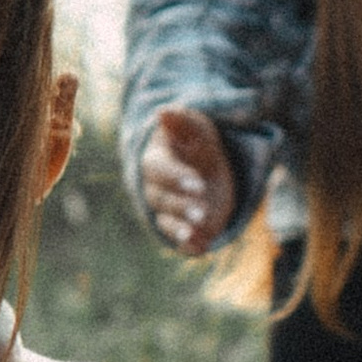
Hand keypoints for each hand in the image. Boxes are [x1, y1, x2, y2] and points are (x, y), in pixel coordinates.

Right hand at [140, 106, 237, 255]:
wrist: (206, 168)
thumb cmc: (196, 143)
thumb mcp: (196, 128)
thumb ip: (182, 123)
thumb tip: (163, 113)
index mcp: (156, 160)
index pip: (158, 170)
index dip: (176, 178)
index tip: (198, 184)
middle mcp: (156, 189)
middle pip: (161, 199)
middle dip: (181, 206)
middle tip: (202, 212)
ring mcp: (167, 211)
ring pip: (166, 222)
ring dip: (180, 230)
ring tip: (197, 233)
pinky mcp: (180, 228)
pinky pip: (179, 241)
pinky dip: (189, 247)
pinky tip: (202, 248)